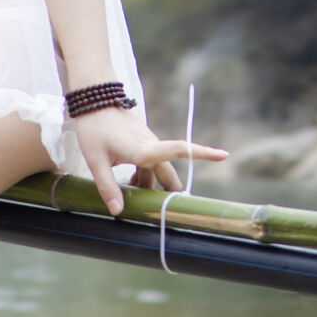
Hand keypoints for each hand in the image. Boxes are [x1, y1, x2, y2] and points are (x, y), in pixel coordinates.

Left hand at [70, 106, 227, 215]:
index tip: (224, 155)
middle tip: (171, 215)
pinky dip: (144, 177)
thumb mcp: (96, 161)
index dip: (201, 154)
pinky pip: (150, 165)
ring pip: (158, 171)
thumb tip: (118, 212)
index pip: (178, 151)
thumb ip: (107, 187)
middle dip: (170, 193)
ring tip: (138, 203)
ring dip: (152, 187)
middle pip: (169, 174)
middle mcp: (152, 147)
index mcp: (144, 150)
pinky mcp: (142, 143)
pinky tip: (129, 186)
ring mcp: (148, 144)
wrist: (93, 101)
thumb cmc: (94, 129)